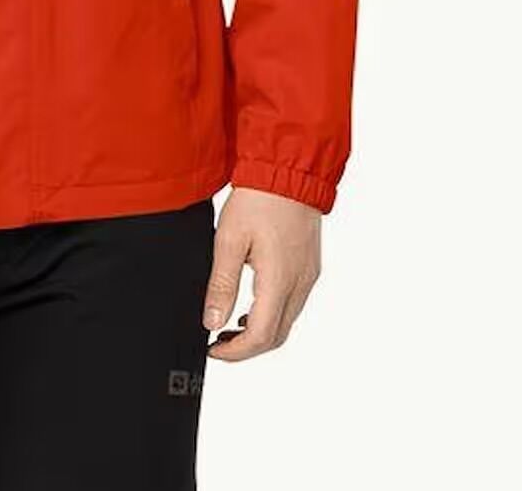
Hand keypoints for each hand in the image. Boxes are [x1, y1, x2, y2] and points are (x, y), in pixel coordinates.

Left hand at [202, 185, 321, 359]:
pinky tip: (251, 304)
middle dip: (247, 348)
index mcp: (280, 280)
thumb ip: (221, 285)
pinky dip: (272, 313)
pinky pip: (293, 303)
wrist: (288, 169)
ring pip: (287, 321)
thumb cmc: (258, 199)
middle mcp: (300, 283)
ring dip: (260, 332)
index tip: (213, 349)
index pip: (262, 336)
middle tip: (218, 342)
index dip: (236, 352)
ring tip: (229, 327)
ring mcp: (308, 275)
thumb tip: (212, 322)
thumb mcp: (228, 240)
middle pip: (277, 336)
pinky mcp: (310, 266)